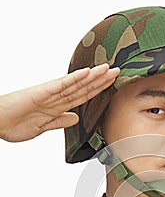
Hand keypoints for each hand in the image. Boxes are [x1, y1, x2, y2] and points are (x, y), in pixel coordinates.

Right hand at [0, 64, 119, 141]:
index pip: (82, 97)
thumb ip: (59, 122)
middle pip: (83, 87)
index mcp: (57, 107)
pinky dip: (74, 78)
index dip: (97, 91)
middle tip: (117, 72)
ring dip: (92, 76)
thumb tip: (75, 118)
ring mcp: (49, 94)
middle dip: (100, 80)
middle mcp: (55, 98)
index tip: (111, 85)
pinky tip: (87, 73)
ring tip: (108, 69)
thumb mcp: (43, 127)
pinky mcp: (41, 92)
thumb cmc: (14, 124)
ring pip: (76, 83)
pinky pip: (61, 84)